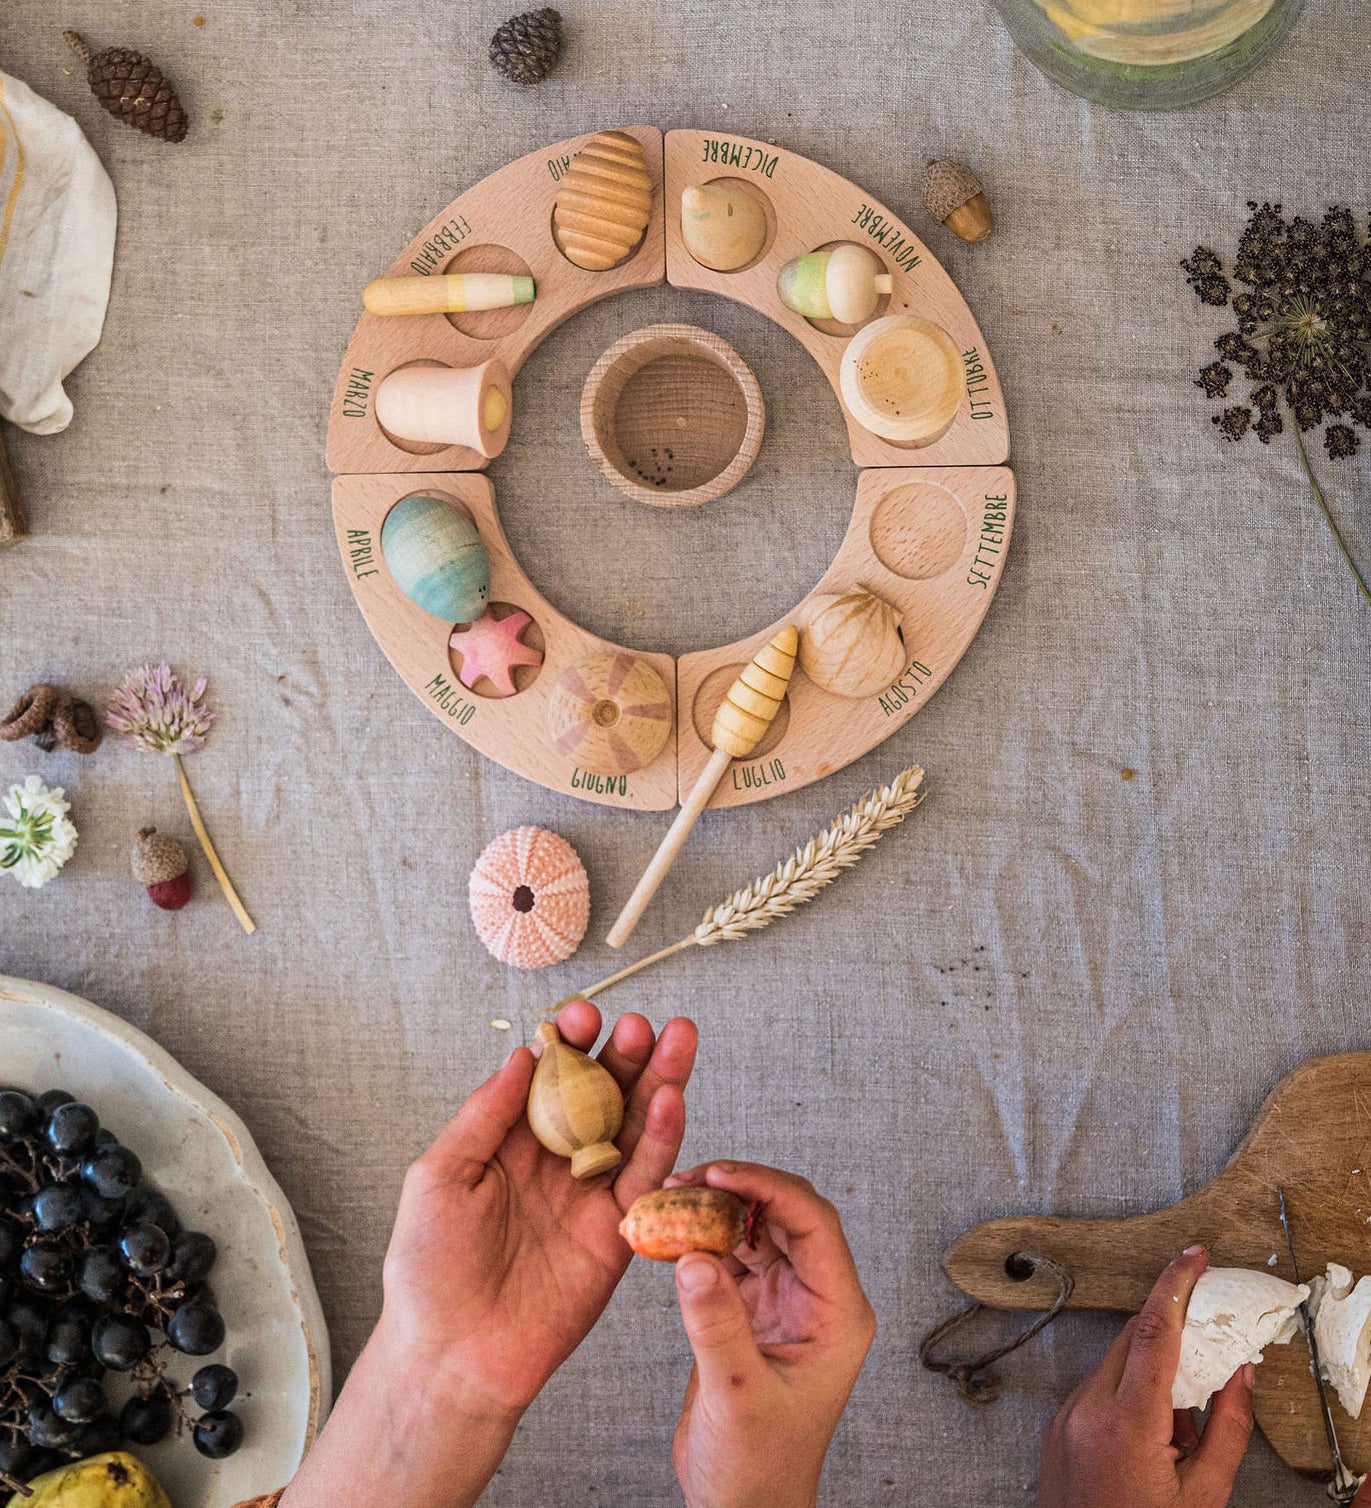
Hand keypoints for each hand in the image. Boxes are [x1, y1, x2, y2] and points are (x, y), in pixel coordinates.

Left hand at [282, 1001, 696, 1507]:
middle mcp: (558, 1160)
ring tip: (677, 1039)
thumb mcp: (440, 1175)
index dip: (571, 1044)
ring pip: (635, 1126)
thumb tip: (521, 1054)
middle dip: (625, 1054)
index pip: (552, 1077)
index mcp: (512, 1140)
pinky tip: (672, 1100)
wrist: (452, 1355)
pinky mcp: (619, 1232)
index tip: (583, 1016)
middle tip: (640, 1023)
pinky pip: (646, 1178)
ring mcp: (591, 1194)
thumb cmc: (429, 1269)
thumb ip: (486, 1113)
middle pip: (604, 1093)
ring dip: (659, 1081)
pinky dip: (664, 1138)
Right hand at [666, 1162, 875, 1507]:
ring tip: (671, 1195)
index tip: (720, 1174)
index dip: (769, 1189)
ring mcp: (784, 1300)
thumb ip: (717, 1325)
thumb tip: (695, 1257)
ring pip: (755, 1228)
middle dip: (738, 1189)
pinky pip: (729, 1254)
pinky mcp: (751, 1309)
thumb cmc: (757, 1468)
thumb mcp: (737, 1394)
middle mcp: (817, 1298)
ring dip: (715, 1208)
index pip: (814, 1225)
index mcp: (837, 1314)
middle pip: (786, 1215)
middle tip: (689, 1177)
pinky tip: (669, 1229)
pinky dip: (700, 1236)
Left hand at [1038, 1244, 1254, 1507]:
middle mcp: (1086, 1411)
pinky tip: (1147, 1445)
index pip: (1152, 1331)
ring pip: (1113, 1367)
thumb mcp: (1204, 1497)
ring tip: (1174, 1439)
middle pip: (1132, 1343)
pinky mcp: (1056, 1430)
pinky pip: (1095, 1393)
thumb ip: (1226, 1428)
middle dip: (1171, 1344)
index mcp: (1126, 1423)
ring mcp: (1065, 1419)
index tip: (1193, 1254)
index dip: (1175, 1284)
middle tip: (1203, 1373)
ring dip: (1149, 1380)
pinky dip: (1126, 1401)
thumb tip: (1240, 1374)